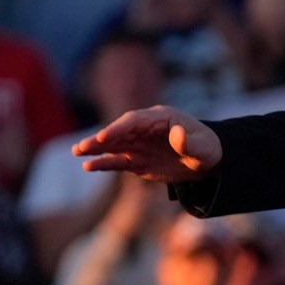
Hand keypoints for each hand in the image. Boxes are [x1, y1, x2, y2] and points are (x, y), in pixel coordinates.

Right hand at [75, 106, 223, 183]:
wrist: (208, 162)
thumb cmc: (207, 149)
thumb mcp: (203, 147)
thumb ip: (190, 142)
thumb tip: (177, 134)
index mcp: (159, 118)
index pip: (134, 121)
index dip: (118, 129)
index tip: (104, 137)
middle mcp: (144, 130)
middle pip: (119, 132)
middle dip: (101, 139)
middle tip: (82, 147)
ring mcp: (139, 145)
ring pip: (114, 146)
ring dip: (96, 149)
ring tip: (77, 152)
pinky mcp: (137, 161)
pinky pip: (118, 161)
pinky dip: (104, 163)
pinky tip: (89, 166)